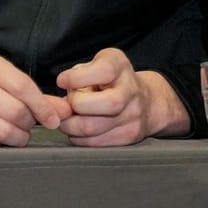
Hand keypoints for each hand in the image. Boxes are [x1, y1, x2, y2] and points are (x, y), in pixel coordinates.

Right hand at [0, 51, 71, 146]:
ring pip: (6, 131)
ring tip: (13, 132)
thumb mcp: (4, 84)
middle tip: (26, 125)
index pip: (23, 86)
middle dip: (29, 124)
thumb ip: (37, 97)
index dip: (43, 107)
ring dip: (17, 138)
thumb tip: (66, 111)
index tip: (53, 119)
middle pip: (17, 111)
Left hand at [55, 48, 187, 145]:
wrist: (145, 101)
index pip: (104, 70)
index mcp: (119, 65)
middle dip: (77, 105)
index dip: (77, 78)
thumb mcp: (94, 65)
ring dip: (72, 124)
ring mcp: (133, 115)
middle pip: (107, 103)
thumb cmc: (108, 80)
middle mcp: (131, 90)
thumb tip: (62, 91)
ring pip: (94, 127)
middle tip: (68, 104)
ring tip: (69, 117)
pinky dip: (79, 137)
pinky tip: (79, 127)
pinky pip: (95, 142)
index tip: (62, 81)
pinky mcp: (128, 136)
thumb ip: (77, 74)